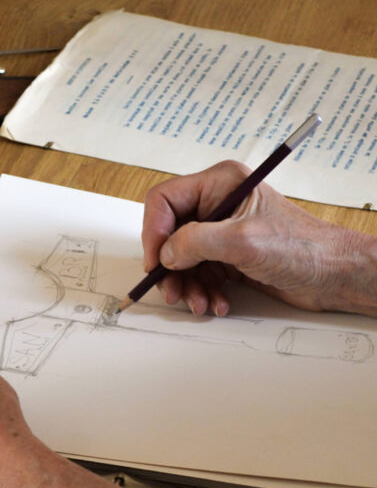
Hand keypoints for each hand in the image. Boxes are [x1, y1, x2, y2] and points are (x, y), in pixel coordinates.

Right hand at [142, 160, 376, 315]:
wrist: (332, 274)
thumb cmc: (302, 247)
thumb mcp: (243, 241)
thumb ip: (197, 242)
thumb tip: (166, 253)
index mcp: (220, 184)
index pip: (166, 200)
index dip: (155, 232)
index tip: (156, 262)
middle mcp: (218, 205)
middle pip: (170, 234)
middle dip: (170, 267)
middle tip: (173, 291)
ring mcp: (223, 232)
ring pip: (183, 260)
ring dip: (188, 286)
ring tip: (200, 303)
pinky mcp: (229, 257)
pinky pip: (201, 275)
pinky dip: (204, 292)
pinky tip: (218, 302)